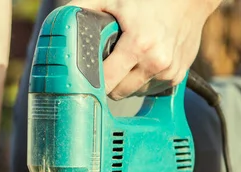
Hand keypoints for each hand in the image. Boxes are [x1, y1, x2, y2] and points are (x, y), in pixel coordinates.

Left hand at [69, 0, 220, 98]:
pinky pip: (149, 88)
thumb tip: (63, 22)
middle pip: (118, 93)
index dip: (91, 83)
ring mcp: (168, 72)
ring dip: (125, 82)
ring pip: (133, 92)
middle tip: (103, 67)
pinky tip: (142, 61)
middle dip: (107, 83)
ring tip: (125, 60)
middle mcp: (156, 62)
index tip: (84, 81)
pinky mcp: (177, 76)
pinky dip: (142, 79)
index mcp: (139, 45)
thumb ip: (85, 9)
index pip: (106, 82)